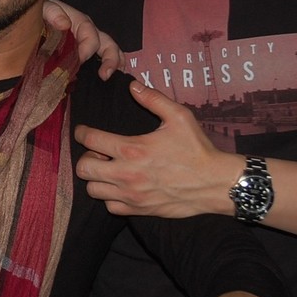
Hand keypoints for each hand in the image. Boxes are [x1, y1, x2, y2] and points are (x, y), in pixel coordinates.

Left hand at [42, 0, 124, 78]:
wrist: (33, 20)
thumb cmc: (40, 13)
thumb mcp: (44, 8)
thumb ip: (52, 12)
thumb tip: (64, 24)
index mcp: (80, 22)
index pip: (90, 35)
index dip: (87, 48)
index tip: (79, 60)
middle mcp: (89, 33)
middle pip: (107, 44)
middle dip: (110, 60)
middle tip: (104, 75)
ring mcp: (89, 45)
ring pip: (110, 53)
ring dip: (114, 66)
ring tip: (110, 80)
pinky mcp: (85, 56)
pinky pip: (102, 63)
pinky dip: (110, 71)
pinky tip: (109, 84)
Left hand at [74, 80, 242, 217]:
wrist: (215, 183)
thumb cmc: (197, 149)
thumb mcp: (179, 117)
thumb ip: (153, 99)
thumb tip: (133, 86)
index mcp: (132, 149)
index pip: (90, 140)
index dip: (81, 133)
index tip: (82, 131)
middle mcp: (126, 174)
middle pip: (83, 168)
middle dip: (86, 157)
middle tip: (98, 152)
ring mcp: (131, 195)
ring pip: (92, 190)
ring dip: (95, 178)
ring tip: (108, 169)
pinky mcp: (139, 210)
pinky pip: (110, 206)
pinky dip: (109, 196)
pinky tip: (119, 186)